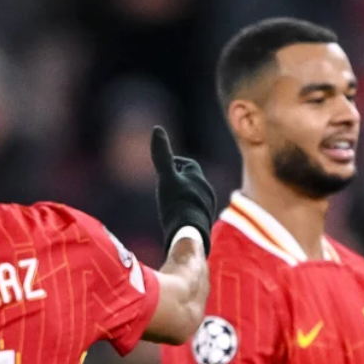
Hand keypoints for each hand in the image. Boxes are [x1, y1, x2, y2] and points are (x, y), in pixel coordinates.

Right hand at [150, 126, 215, 254]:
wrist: (189, 234)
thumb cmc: (176, 203)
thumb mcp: (166, 177)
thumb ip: (162, 155)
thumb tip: (157, 129)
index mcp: (198, 177)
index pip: (186, 164)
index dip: (174, 164)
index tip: (162, 169)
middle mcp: (206, 190)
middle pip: (190, 181)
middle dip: (179, 181)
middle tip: (163, 186)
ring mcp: (207, 207)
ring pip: (193, 196)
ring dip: (182, 197)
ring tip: (168, 204)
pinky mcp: (204, 223)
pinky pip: (194, 212)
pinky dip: (185, 212)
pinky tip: (176, 220)